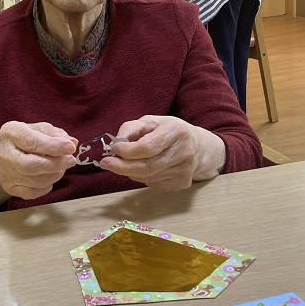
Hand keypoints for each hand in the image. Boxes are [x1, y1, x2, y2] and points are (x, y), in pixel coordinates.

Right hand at [0, 121, 77, 199]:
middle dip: (55, 164)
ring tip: (62, 167)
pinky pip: (32, 193)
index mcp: (10, 132)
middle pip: (30, 165)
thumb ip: (56, 134)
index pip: (31, 141)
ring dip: (54, 175)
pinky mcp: (9, 188)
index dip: (53, 146)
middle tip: (71, 161)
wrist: (7, 154)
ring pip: (34, 181)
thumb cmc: (27, 139)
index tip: (70, 148)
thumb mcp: (40, 129)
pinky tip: (50, 177)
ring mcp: (5, 173)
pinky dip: (46, 187)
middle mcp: (3, 153)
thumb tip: (72, 143)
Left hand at [100, 115, 224, 190]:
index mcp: (176, 132)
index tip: (113, 149)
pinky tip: (143, 168)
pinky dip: (141, 177)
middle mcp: (184, 152)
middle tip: (106, 163)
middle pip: (147, 167)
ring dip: (131, 171)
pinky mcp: (182, 183)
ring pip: (148, 177)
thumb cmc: (169, 131)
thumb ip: (132, 128)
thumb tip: (116, 141)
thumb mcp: (151, 121)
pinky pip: (153, 184)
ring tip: (126, 162)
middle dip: (122, 167)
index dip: (128, 151)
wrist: (198, 147)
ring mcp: (185, 171)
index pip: (148, 147)